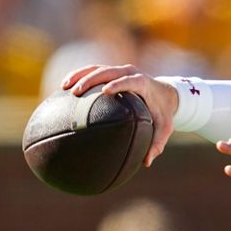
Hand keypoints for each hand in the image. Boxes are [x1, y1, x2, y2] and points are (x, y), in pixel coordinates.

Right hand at [61, 64, 178, 166]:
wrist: (165, 94)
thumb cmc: (163, 113)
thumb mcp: (165, 128)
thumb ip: (157, 144)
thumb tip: (147, 162)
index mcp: (144, 84)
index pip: (131, 80)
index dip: (119, 84)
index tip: (105, 91)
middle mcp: (131, 73)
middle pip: (109, 71)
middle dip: (92, 79)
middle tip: (76, 92)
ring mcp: (121, 70)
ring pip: (98, 68)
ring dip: (81, 75)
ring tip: (65, 86)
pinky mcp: (112, 71)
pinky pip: (94, 70)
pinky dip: (80, 75)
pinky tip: (65, 85)